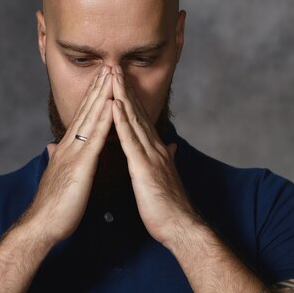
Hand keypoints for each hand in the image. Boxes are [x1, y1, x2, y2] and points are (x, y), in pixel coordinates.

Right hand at [23, 66, 113, 244]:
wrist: (42, 225)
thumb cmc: (52, 205)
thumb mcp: (56, 175)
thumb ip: (55, 158)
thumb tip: (51, 147)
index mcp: (68, 148)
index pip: (82, 116)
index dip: (92, 96)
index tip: (102, 78)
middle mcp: (70, 144)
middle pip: (86, 109)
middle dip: (99, 86)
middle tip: (109, 65)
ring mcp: (75, 152)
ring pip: (91, 117)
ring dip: (103, 95)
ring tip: (112, 75)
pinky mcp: (81, 165)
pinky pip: (95, 138)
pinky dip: (104, 120)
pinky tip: (113, 105)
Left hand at [111, 65, 195, 245]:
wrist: (180, 226)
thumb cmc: (169, 206)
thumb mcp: (166, 177)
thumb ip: (167, 158)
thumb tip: (171, 146)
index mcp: (155, 150)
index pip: (140, 119)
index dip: (130, 98)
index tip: (120, 80)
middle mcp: (154, 147)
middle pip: (137, 112)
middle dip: (125, 88)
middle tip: (114, 66)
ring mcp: (150, 155)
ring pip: (134, 120)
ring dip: (123, 96)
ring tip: (113, 76)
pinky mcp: (144, 167)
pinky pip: (130, 140)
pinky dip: (122, 121)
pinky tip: (115, 105)